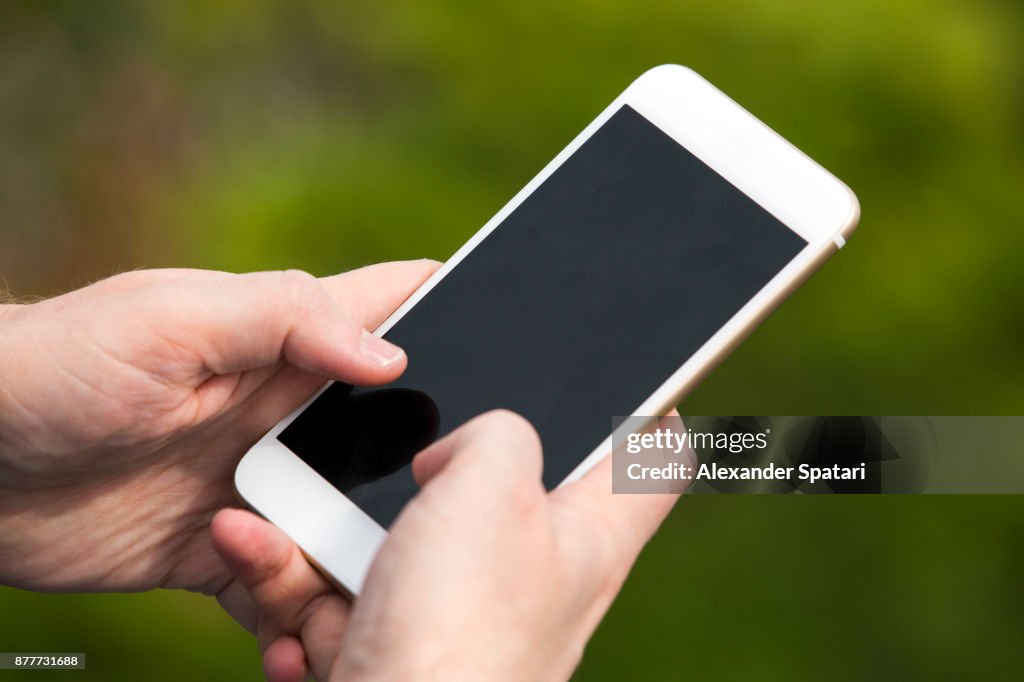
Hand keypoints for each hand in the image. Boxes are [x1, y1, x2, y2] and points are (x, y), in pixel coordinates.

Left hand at [0, 261, 437, 605]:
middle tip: (453, 517)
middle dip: (434, 468)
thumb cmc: (59, 366)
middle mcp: (290, 411)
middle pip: (399, 432)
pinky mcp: (228, 546)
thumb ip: (282, 322)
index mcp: (289, 339)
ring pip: (353, 524)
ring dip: (361, 559)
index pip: (400, 303)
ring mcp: (264, 481)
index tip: (526, 341)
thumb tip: (389, 354)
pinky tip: (290, 636)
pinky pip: (287, 586)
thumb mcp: (172, 322)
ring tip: (352, 592)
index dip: (464, 306)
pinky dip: (298, 613)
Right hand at [213, 410, 687, 681]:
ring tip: (272, 533)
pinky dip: (303, 597)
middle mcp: (535, 579)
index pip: (653, 461)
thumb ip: (496, 433)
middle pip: (498, 491)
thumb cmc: (460, 634)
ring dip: (323, 538)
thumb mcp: (492, 487)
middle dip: (429, 470)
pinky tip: (283, 612)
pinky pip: (348, 599)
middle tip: (407, 458)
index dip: (648, 409)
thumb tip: (460, 449)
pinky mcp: (400, 650)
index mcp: (589, 537)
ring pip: (397, 544)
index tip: (626, 376)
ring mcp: (461, 618)